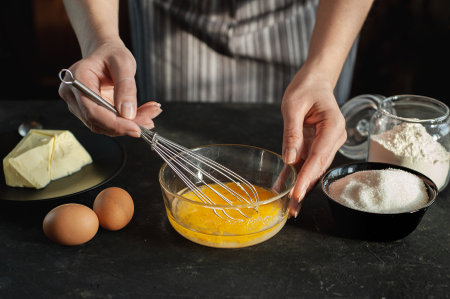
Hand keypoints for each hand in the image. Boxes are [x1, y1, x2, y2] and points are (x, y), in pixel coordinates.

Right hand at [58, 39, 161, 136]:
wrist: (105, 53)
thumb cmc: (112, 54)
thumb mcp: (123, 63)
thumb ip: (126, 87)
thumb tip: (127, 113)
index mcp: (76, 79)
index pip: (92, 111)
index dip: (114, 124)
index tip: (136, 128)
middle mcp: (73, 95)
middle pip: (97, 122)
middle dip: (125, 126)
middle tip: (149, 122)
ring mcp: (80, 106)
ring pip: (105, 126)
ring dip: (129, 125)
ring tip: (150, 113)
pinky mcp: (91, 112)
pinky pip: (109, 123)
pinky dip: (127, 122)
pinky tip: (143, 114)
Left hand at [281, 69, 346, 217]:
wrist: (315, 80)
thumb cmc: (306, 88)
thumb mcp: (293, 106)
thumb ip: (292, 133)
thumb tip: (290, 159)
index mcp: (333, 126)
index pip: (319, 156)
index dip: (307, 177)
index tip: (297, 193)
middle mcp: (334, 138)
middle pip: (318, 167)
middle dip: (305, 188)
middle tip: (292, 208)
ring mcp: (327, 143)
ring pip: (313, 168)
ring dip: (301, 186)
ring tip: (290, 206)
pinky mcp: (318, 145)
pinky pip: (307, 162)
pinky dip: (296, 175)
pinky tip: (286, 188)